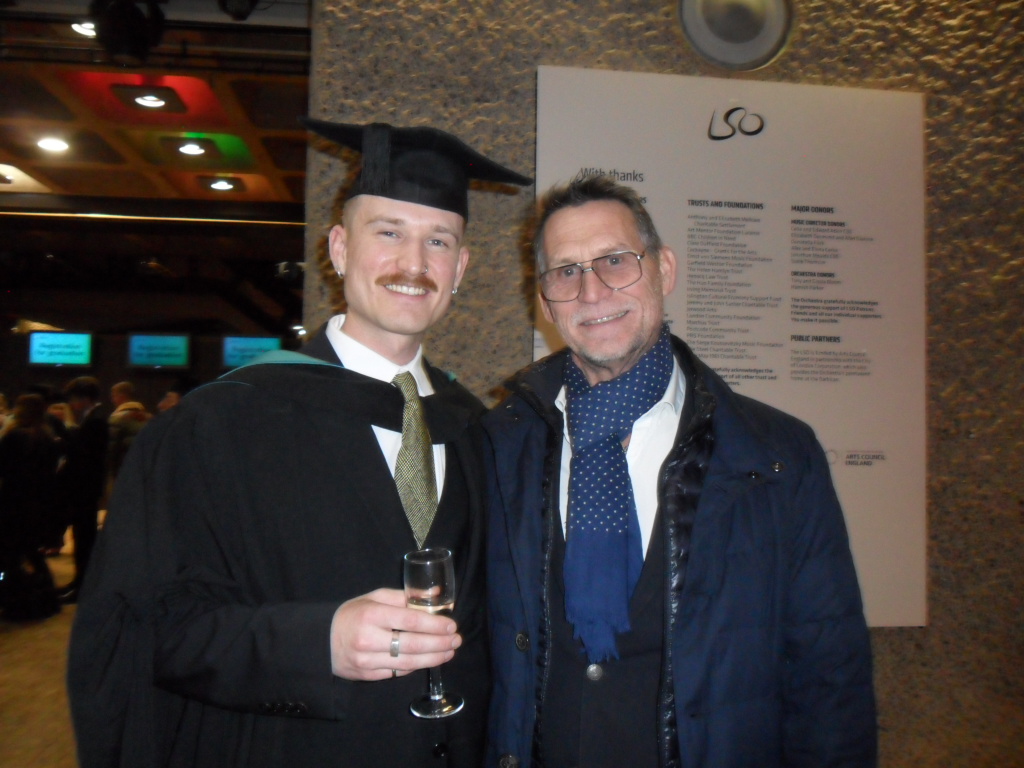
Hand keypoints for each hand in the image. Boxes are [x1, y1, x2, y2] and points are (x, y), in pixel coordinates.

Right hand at [329, 588, 460, 680]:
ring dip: (433, 658)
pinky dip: (415, 667)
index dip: (434, 625)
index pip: (410, 621)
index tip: (451, 626)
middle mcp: (368, 639)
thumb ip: (405, 596)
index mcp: (371, 615)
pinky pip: (397, 673)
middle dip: (439, 644)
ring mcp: (367, 661)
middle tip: (456, 641)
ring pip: (408, 663)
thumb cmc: (353, 614)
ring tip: (449, 652)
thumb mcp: (375, 598)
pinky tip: (428, 660)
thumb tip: (436, 594)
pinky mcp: (367, 676)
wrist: (322, 640)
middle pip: (413, 644)